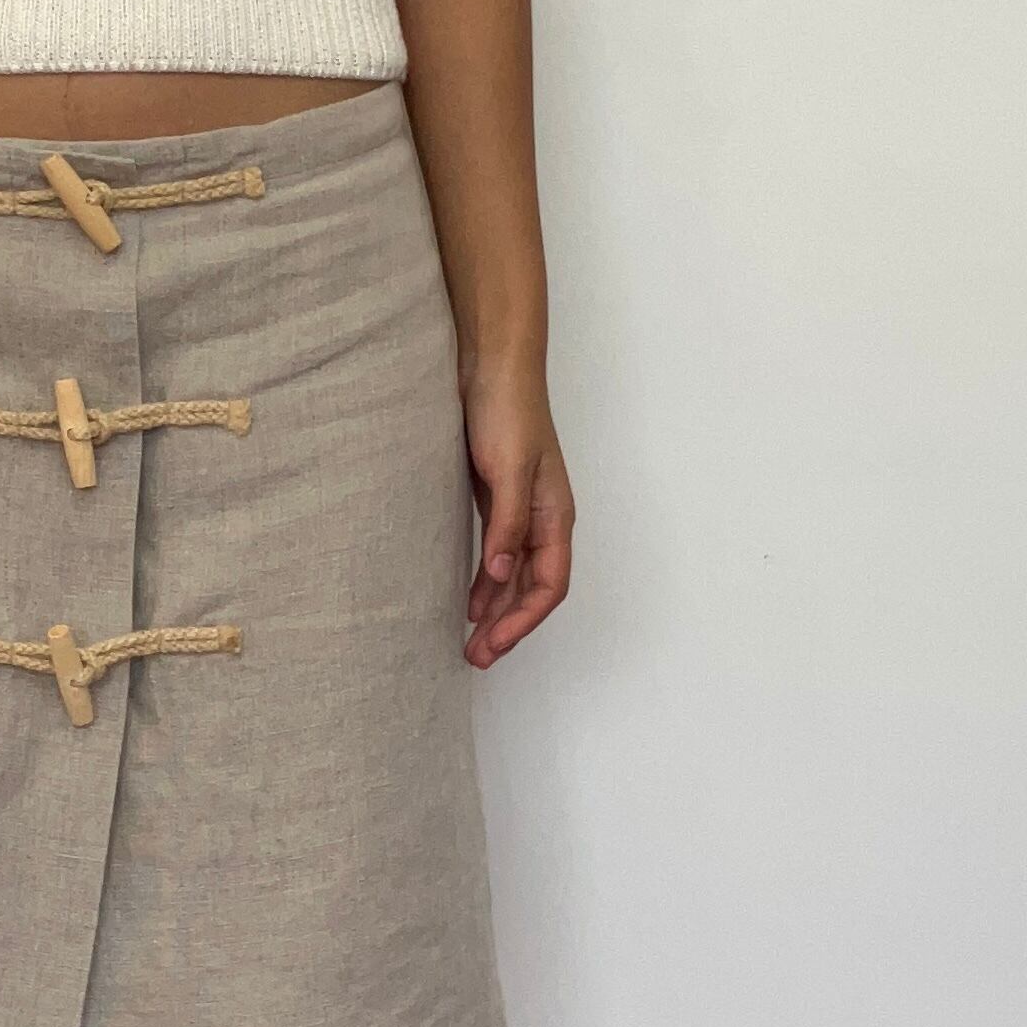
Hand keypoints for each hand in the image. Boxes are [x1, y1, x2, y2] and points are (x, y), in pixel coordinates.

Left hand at [462, 362, 574, 669]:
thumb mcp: (508, 471)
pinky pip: (499, 557)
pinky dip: (487, 584)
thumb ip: (507, 525)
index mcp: (555, 516)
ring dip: (496, 612)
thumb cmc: (507, 411)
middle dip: (508, 627)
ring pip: (515, 578)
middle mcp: (544, 520)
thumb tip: (502, 576)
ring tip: (472, 644)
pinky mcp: (499, 502)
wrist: (491, 367)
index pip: (549, 585)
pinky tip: (470, 603)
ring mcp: (522, 512)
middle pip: (532, 589)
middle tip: (476, 659)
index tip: (493, 645)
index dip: (523, 620)